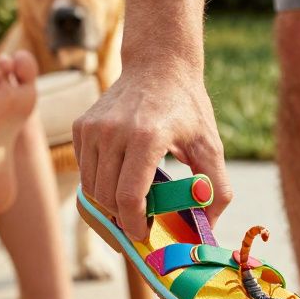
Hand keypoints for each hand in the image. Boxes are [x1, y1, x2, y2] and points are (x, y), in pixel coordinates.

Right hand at [73, 64, 230, 239]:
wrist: (159, 64)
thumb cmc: (187, 107)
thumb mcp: (211, 145)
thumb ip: (217, 188)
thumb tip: (210, 226)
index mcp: (147, 137)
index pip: (129, 196)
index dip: (135, 224)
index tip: (144, 234)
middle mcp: (114, 131)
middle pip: (107, 198)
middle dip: (123, 218)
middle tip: (142, 222)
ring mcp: (93, 128)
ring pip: (91, 188)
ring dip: (109, 204)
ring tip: (131, 203)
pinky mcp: (81, 127)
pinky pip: (85, 171)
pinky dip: (99, 183)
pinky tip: (120, 177)